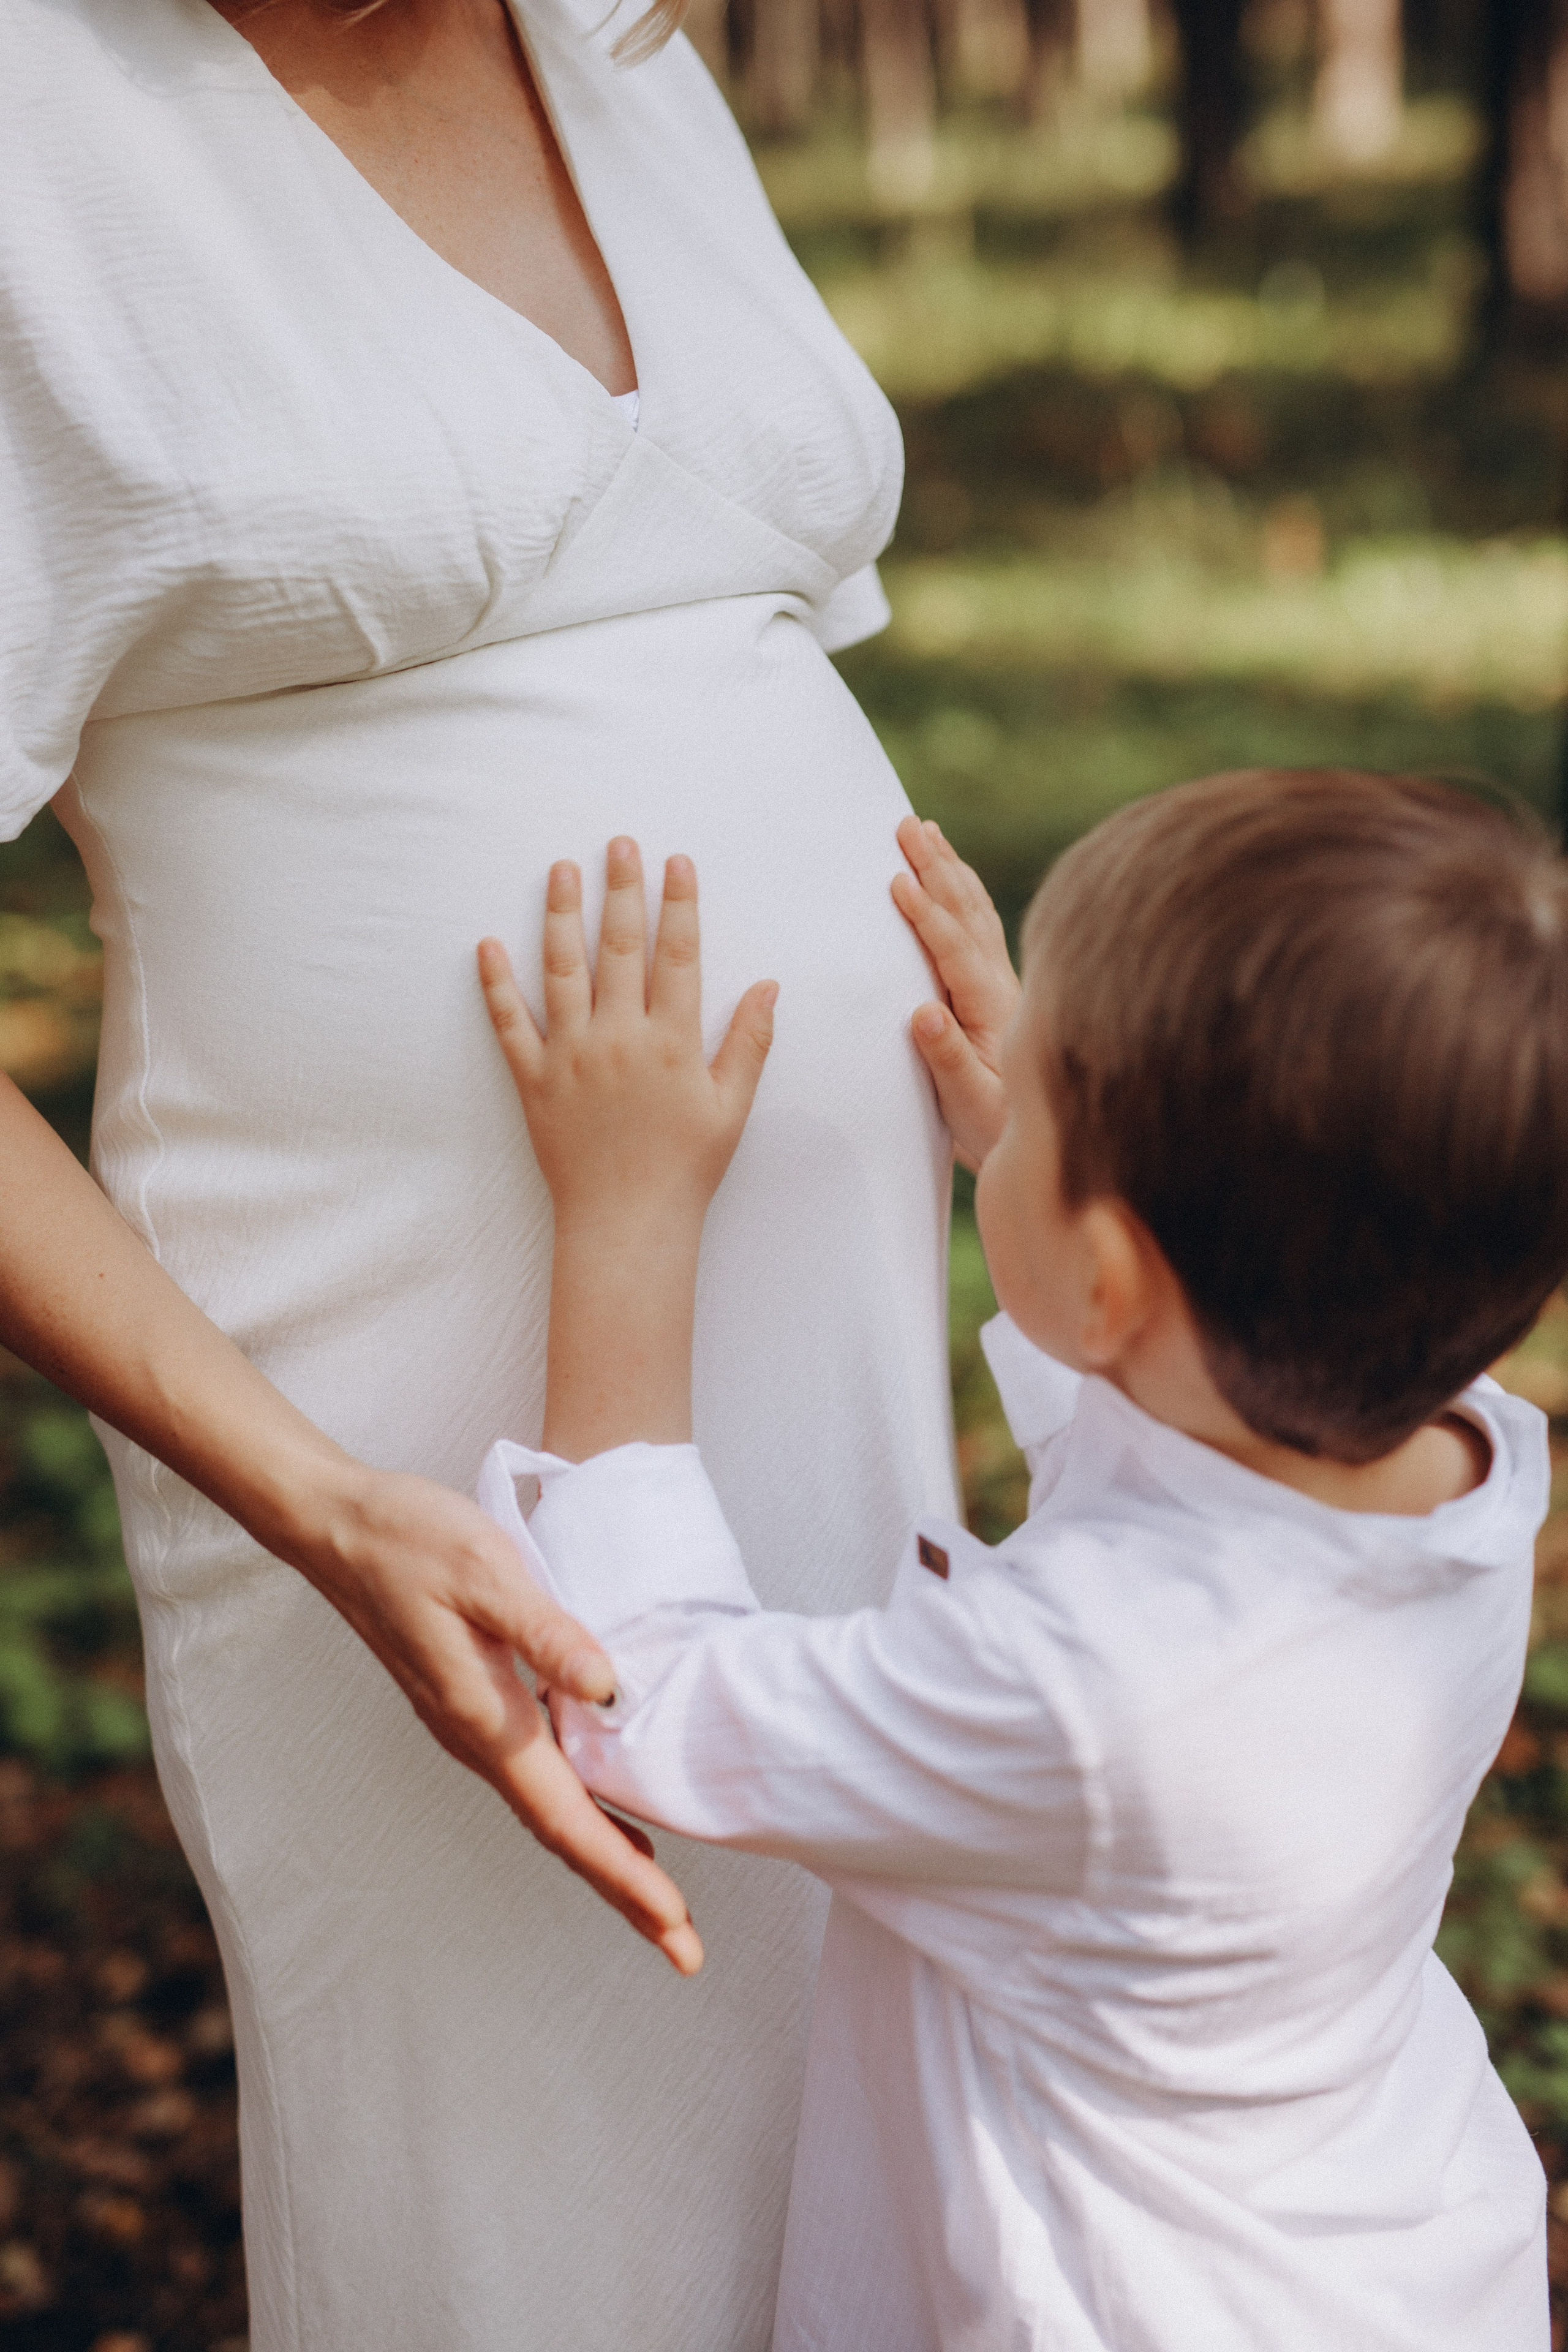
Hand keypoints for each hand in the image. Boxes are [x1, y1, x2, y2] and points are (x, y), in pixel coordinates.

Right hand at [301, 1459, 703, 1970]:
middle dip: (627, 1894)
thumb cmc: (413, 1540)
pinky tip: (611, 1812)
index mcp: (486, 1719)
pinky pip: (537, 1779)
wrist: (340, 1527)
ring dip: (608, 1858)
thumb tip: (609, 1689)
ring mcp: (472, 1727)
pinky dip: (581, 1812)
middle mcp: (477, 1740)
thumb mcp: (488, 1570)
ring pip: (551, 1812)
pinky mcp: (473, 1705)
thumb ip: (548, 1632)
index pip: (567, 1820)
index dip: (625, 1876)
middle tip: (685, 1952)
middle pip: (563, 1835)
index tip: (674, 1927)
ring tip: (661, 1903)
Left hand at [479, 838, 775, 1242]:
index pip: (677, 956)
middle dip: (620, 890)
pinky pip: (510, 1024)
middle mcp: (619, 1038)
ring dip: (561, 916)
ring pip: (562, 971)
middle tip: (618, 843)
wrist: (626, 1224)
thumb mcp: (731, 1107)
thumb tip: (769, 985)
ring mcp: (571, 1056)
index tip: (675, 862)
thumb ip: (749, 1042)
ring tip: (560, 871)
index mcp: (671, 1042)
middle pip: (619, 948)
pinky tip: (487, 945)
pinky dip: (495, 985)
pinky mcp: (534, 1081)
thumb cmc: (685, 1169)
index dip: (678, 905)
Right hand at [890, 815, 1019, 1171]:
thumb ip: (945, 1056)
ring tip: (924, 830)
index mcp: (988, 1009)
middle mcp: (998, 985)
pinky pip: (977, 923)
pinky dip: (961, 891)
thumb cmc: (995, 1125)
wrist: (1035, 1136)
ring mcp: (999, 981)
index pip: (953, 951)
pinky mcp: (994, 986)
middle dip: (936, 867)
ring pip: (973, 911)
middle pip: (966, 914)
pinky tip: (951, 871)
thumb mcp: (968, 1102)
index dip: (926, 915)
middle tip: (906, 825)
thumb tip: (923, 1012)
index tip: (898, 881)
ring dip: (948, 868)